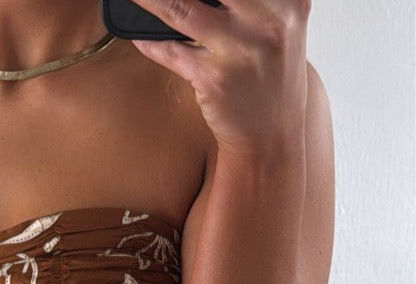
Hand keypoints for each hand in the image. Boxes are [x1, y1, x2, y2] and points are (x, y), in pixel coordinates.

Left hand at [126, 0, 309, 155]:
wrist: (271, 137)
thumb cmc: (269, 76)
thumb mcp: (276, 26)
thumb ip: (250, 3)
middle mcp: (268, 19)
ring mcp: (240, 49)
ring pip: (179, 7)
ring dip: (149, 0)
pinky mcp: (214, 78)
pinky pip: (170, 51)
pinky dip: (150, 42)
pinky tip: (139, 35)